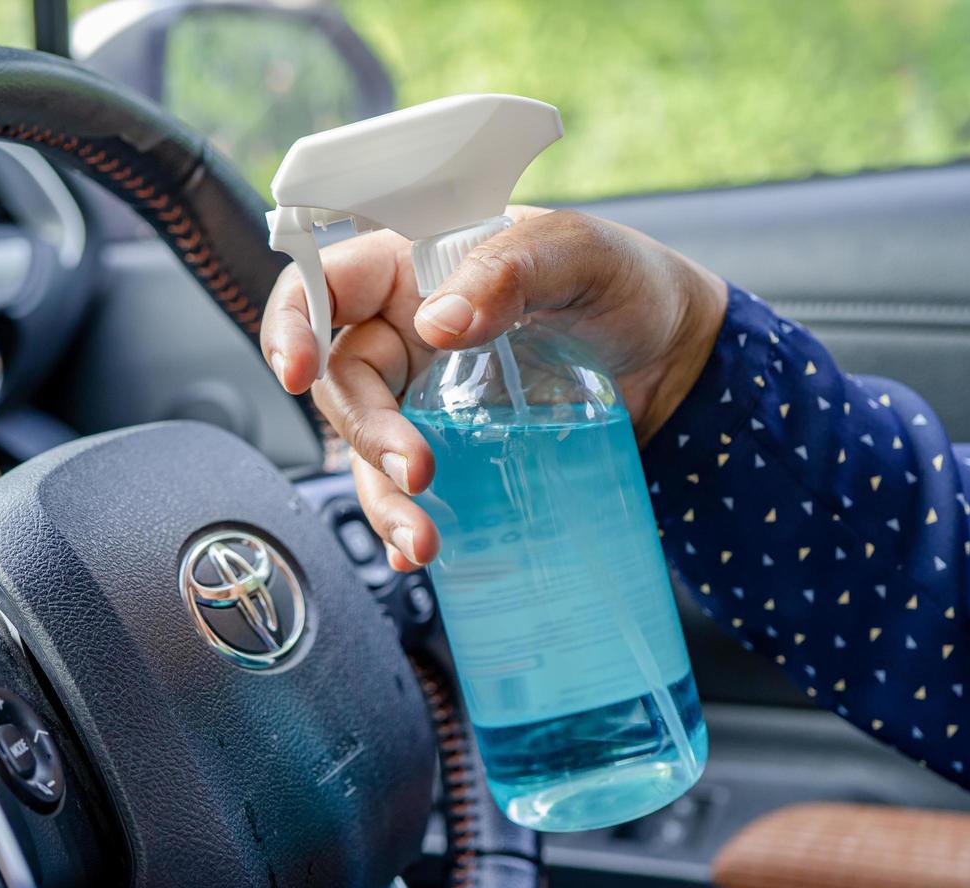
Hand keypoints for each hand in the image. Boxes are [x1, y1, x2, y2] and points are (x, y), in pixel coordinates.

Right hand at [260, 207, 727, 571]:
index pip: (321, 285)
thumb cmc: (625, 284)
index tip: (297, 370)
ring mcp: (424, 396)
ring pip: (367, 449)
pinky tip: (418, 550)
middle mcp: (403, 332)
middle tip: (418, 469)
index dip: (292, 323)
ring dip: (382, 498)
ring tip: (423, 541)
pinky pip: (405, 487)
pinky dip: (403, 522)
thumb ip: (509, 271)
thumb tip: (438, 322)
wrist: (676, 359)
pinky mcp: (452, 449)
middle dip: (367, 434)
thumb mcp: (576, 255)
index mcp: (410, 267)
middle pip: (343, 383)